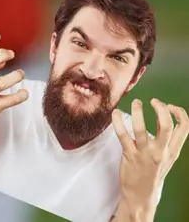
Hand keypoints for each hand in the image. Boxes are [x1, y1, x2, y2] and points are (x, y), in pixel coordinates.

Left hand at [113, 98, 188, 215]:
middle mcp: (161, 151)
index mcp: (173, 150)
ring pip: (141, 129)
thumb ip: (163, 137)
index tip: (169, 105)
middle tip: (153, 101)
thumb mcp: (165, 155)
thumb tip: (160, 113)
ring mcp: (145, 153)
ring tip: (136, 102)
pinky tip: (115, 113)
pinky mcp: (130, 155)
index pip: (184, 128)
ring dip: (137, 112)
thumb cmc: (152, 171)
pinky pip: (123, 135)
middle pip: (167, 125)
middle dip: (161, 109)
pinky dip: (118, 121)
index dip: (179, 112)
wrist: (141, 194)